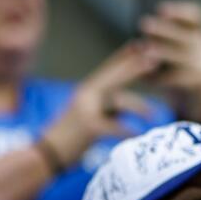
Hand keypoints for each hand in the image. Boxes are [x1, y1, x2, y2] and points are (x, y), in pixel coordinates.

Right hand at [42, 42, 162, 163]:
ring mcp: (87, 110)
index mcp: (85, 91)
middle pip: (115, 78)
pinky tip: (138, 135)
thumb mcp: (85, 115)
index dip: (123, 57)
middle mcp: (85, 95)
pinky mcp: (90, 127)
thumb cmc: (67, 138)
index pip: (107, 69)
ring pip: (120, 101)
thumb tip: (128, 103)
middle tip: (155, 59)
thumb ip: (105, 106)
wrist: (45, 155)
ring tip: (153, 116)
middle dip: (135, 67)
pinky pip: (116, 126)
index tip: (140, 44)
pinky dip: (128, 132)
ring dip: (139, 108)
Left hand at [137, 0, 200, 120]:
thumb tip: (135, 43)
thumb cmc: (175, 71)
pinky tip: (145, 77)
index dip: (179, 11)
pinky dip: (160, 77)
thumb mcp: (172, 53)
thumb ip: (161, 44)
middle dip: (164, 29)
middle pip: (185, 35)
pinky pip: (178, 78)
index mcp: (198, 34)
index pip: (195, 17)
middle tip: (143, 24)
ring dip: (161, 51)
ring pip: (182, 56)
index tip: (160, 8)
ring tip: (144, 49)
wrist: (192, 99)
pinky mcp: (200, 83)